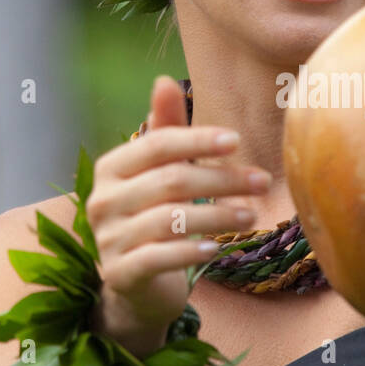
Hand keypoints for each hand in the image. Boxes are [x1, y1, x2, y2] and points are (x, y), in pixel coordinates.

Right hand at [86, 75, 270, 349]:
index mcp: (111, 168)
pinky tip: (218, 248)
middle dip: (221, 179)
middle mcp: (102, 201)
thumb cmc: (154, 217)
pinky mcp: (119, 274)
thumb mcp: (160, 173)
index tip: (238, 141)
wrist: (135, 286)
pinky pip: (158, 258)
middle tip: (262, 180)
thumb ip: (164, 130)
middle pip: (170, 181)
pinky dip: (190, 251)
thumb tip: (163, 79)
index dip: (197, 140)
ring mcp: (107, 240)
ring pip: (169, 220)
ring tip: (252, 215)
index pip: (157, 144)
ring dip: (217, 216)